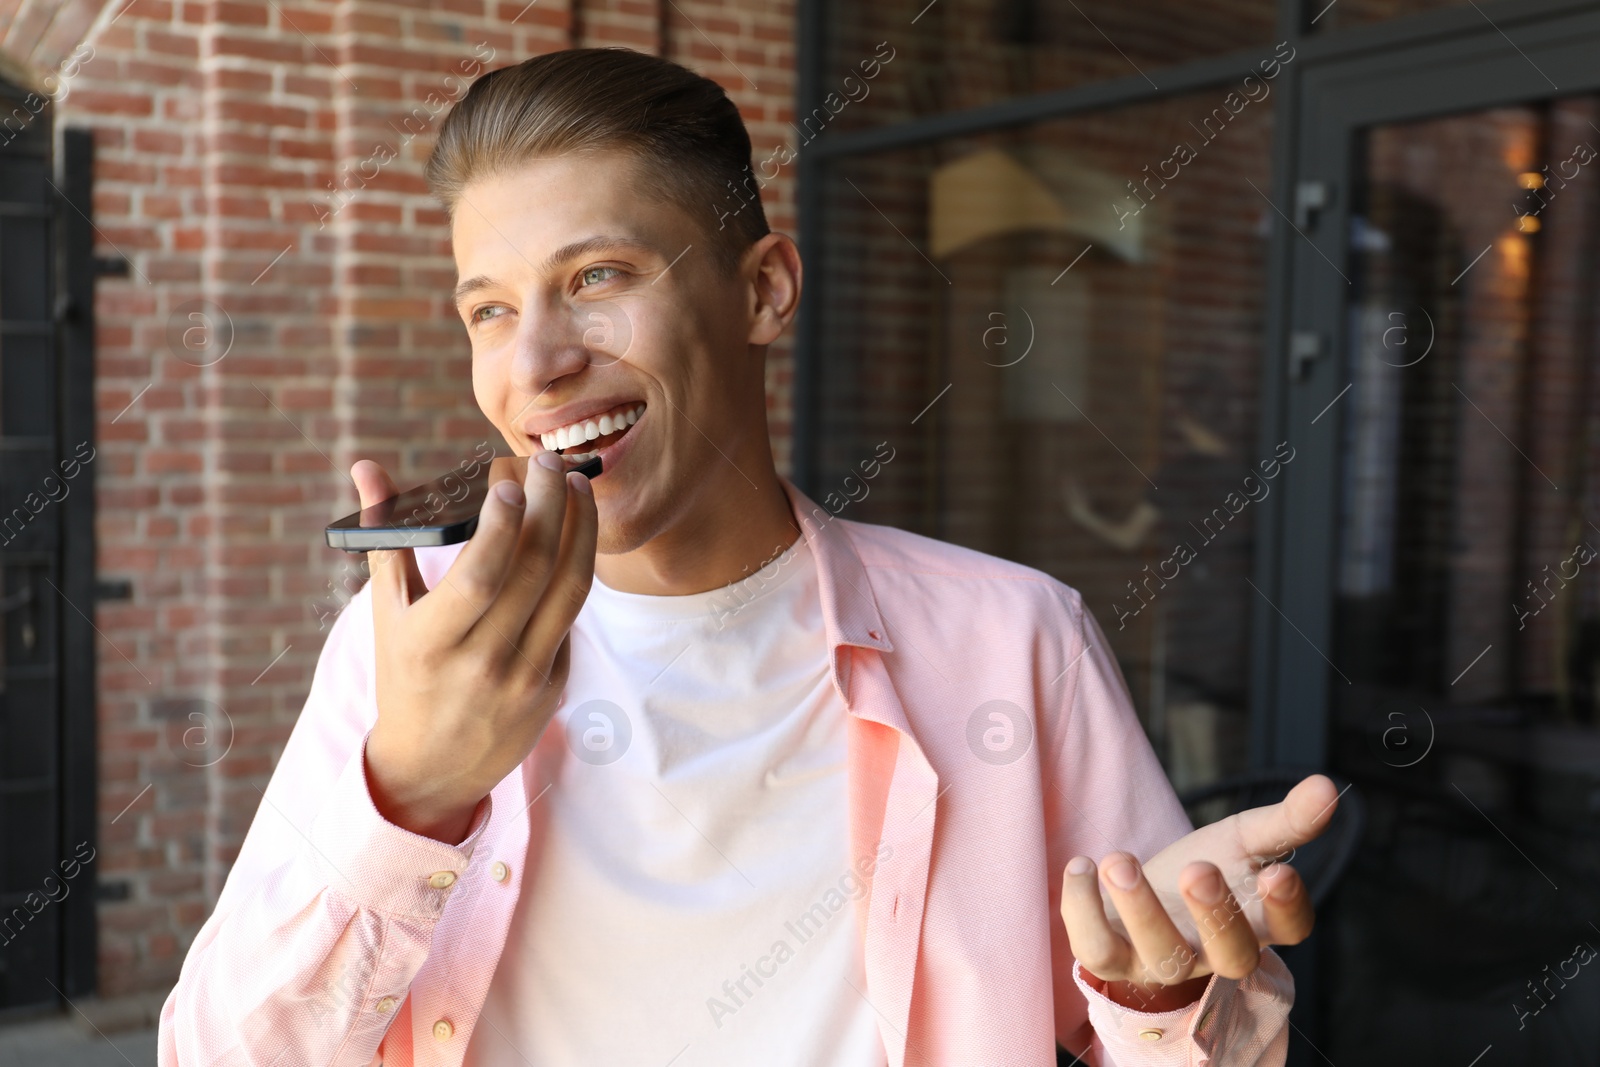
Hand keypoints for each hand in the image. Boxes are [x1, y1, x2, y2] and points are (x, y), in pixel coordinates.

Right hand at [352, 453, 597, 843]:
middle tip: (550, 461)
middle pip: (533, 570)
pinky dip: (577, 567)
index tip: (508, 480)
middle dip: (549, 505)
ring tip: (577, 484)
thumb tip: (367, 467)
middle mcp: (482, 662)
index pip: (480, 576)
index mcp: (432, 642)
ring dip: (581, 529)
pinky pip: (571, 616)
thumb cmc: (405, 676)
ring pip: (568, 589)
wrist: (434, 767)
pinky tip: (576, 532)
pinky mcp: (555, 686)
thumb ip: (385, 537)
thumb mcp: (387, 614)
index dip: (501, 525)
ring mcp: (525, 677)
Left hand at [1059, 774, 1338, 1010]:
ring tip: (1119, 860)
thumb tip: (1326, 786)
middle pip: (1230, 955)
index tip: (1277, 872)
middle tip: (1197, 867)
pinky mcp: (1114, 959)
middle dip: (1215, 914)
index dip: (1287, 907)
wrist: (1147, 895)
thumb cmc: (1207, 867)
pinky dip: (1083, 910)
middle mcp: (1214, 953)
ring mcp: (1163, 962)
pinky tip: (1081, 865)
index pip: (1288, 929)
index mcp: (1258, 922)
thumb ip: (1285, 820)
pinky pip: (1096, 952)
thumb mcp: (1243, 839)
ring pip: (1161, 957)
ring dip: (1139, 910)